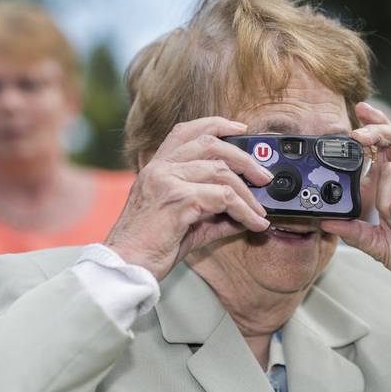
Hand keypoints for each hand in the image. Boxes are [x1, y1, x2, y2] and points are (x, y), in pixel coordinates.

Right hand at [105, 117, 271, 279]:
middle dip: (245, 158)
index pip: (186, 131)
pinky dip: (245, 210)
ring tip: (261, 212)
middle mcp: (160, 168)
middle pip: (211, 144)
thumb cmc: (149, 247)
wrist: (126, 266)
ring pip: (222, 171)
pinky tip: (253, 223)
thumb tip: (243, 213)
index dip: (216, 125)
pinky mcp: (178, 199)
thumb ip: (212, 213)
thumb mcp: (184, 223)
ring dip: (248, 193)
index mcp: (157, 168)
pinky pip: (224, 197)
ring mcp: (167, 181)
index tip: (240, 129)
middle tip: (264, 177)